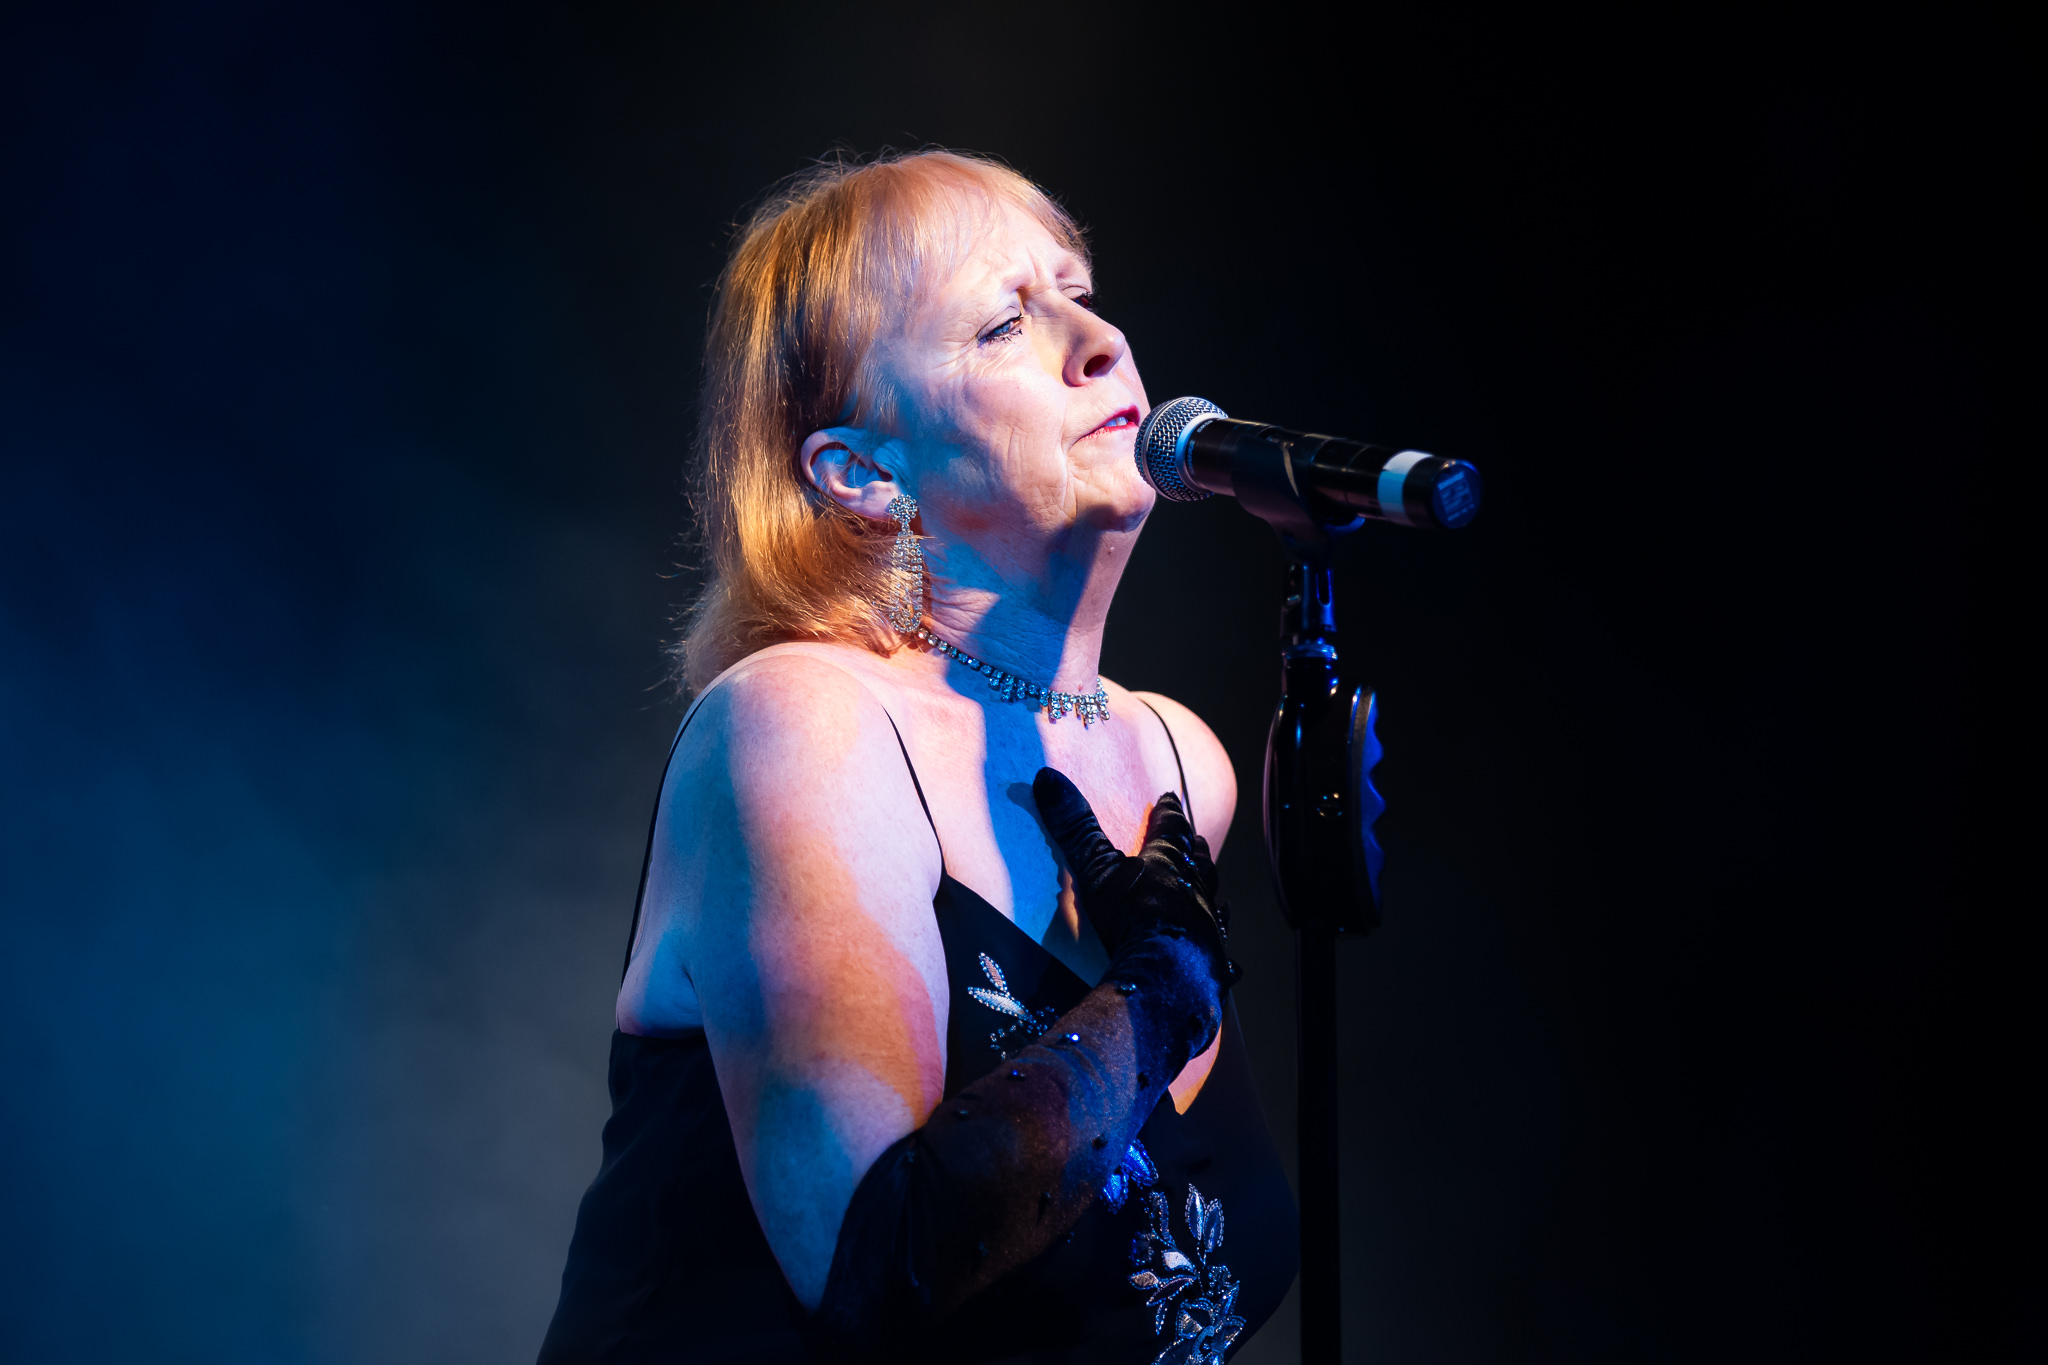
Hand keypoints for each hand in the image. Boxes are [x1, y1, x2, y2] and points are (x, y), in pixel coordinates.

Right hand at [1031, 768, 1235, 989]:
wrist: (1166, 974)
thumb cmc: (1131, 917)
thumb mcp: (1095, 868)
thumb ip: (1075, 827)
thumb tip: (1047, 778)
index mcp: (1170, 862)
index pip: (1172, 828)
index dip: (1169, 813)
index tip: (1170, 799)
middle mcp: (1196, 888)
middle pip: (1199, 861)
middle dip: (1195, 849)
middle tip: (1198, 839)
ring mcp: (1209, 926)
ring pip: (1215, 901)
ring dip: (1211, 892)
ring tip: (1217, 892)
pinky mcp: (1215, 961)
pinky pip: (1222, 949)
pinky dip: (1219, 944)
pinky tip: (1226, 956)